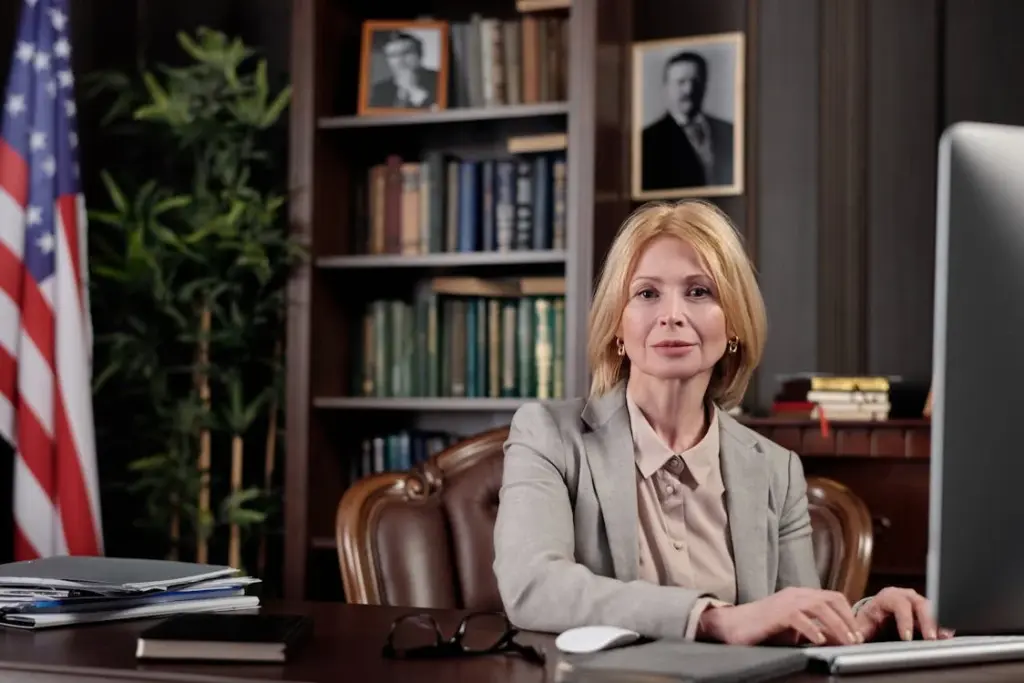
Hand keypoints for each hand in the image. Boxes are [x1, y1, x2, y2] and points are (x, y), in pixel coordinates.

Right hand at [698, 587, 863, 645]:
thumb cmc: (762, 628)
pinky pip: (799, 617)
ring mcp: (786, 602)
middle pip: (831, 599)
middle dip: (848, 620)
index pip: (833, 597)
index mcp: (801, 595)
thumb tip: (838, 639)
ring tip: (846, 641)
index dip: (849, 614)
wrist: (732, 625)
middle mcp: (795, 594)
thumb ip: (814, 629)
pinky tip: (819, 640)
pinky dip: (812, 629)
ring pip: (819, 606)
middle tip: (857, 639)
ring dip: (837, 624)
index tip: (858, 633)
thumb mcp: (794, 628)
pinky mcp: (776, 613)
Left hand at [855, 587, 954, 641]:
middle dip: (926, 621)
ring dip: (939, 623)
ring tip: (944, 638)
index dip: (904, 620)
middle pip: (920, 604)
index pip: (898, 604)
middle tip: (931, 638)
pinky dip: (944, 625)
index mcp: (888, 597)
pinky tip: (948, 635)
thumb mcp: (863, 623)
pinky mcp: (929, 612)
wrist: (878, 615)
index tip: (906, 637)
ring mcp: (919, 603)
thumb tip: (855, 641)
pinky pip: (940, 615)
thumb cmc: (871, 619)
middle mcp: (906, 597)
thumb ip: (860, 631)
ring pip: (933, 609)